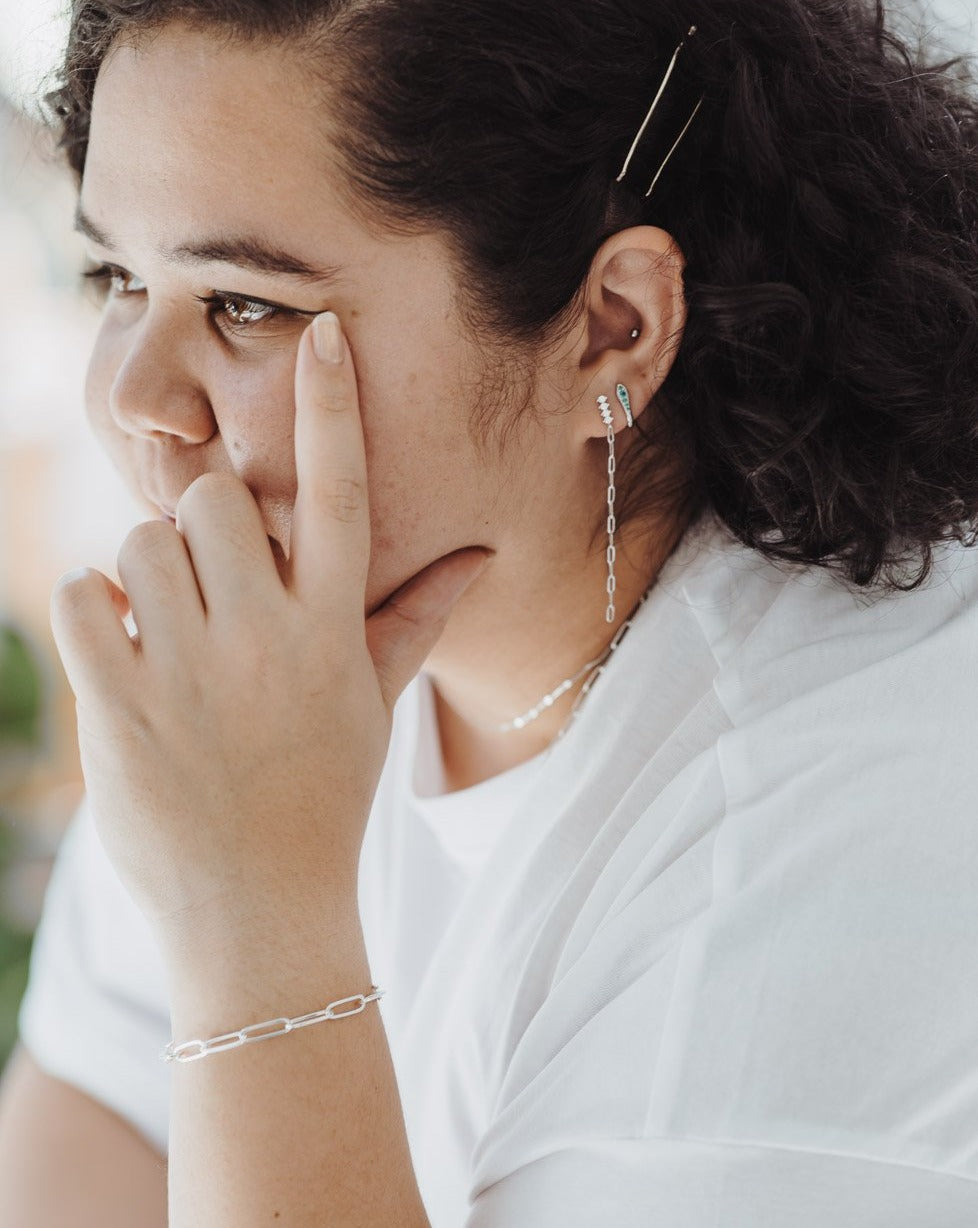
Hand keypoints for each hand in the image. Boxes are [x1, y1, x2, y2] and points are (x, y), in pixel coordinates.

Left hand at [50, 312, 487, 948]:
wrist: (257, 911)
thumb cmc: (324, 795)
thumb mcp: (374, 704)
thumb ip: (416, 618)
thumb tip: (481, 554)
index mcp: (333, 628)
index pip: (340, 493)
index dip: (333, 408)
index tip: (323, 336)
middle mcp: (268, 635)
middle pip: (210, 498)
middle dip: (200, 526)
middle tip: (209, 586)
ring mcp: (193, 669)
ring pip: (140, 541)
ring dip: (146, 576)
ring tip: (169, 638)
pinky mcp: (122, 704)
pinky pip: (82, 597)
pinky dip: (93, 615)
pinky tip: (125, 660)